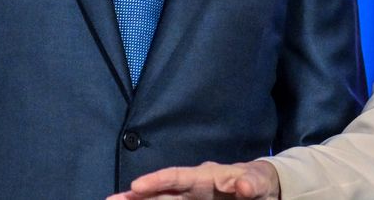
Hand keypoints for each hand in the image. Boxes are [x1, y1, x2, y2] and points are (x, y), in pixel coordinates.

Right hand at [108, 160, 280, 199]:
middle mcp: (192, 187)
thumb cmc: (259, 181)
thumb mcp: (259, 181)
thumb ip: (252, 183)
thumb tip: (244, 185)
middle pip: (160, 191)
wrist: (261, 189)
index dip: (157, 180)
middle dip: (136, 195)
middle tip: (111, 199)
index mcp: (206, 176)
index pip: (178, 176)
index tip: (136, 186)